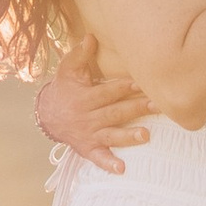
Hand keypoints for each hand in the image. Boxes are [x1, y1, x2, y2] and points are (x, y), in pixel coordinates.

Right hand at [35, 50, 152, 172]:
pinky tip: (121, 168)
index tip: (143, 82)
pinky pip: (99, 158)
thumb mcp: (68, 70)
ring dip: (128, 136)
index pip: (108, 91)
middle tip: (158, 105)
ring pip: (111, 134)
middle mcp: (88, 117)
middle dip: (136, 108)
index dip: (125, 86)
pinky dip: (109, 164)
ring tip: (146, 135)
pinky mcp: (89, 149)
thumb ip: (79, 54)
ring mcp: (89, 134)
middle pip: (115, 112)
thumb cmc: (64, 89)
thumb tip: (90, 36)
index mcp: (85, 97)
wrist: (47, 115)